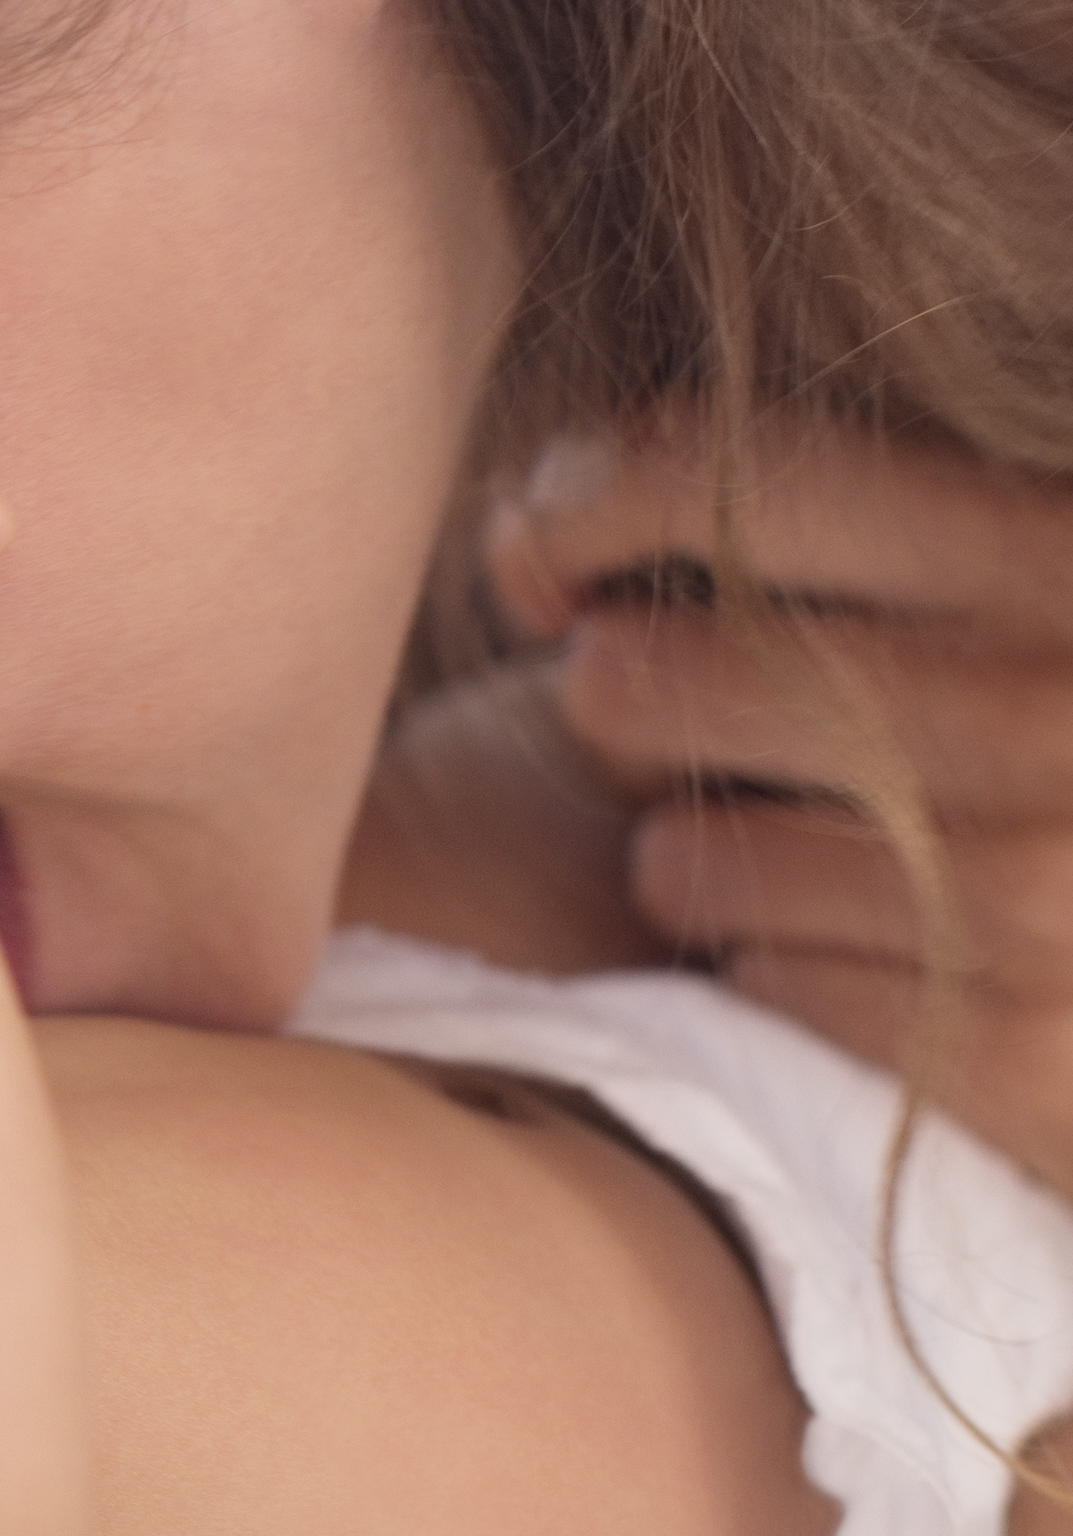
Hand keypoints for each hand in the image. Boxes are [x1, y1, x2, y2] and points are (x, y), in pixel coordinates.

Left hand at [488, 418, 1072, 1191]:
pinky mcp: (1024, 1060)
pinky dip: (780, 975)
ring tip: (801, 853)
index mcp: (1060, 552)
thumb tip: (516, 538)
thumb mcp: (1011, 581)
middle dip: (621, 699)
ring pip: (680, 863)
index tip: (547, 558)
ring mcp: (1049, 896)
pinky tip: (866, 953)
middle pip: (639, 677)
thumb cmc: (1060, 727)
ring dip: (695, 864)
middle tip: (686, 729)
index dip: (586, 501)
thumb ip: (809, 518)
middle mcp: (1058, 711)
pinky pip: (763, 992)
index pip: (728, 475)